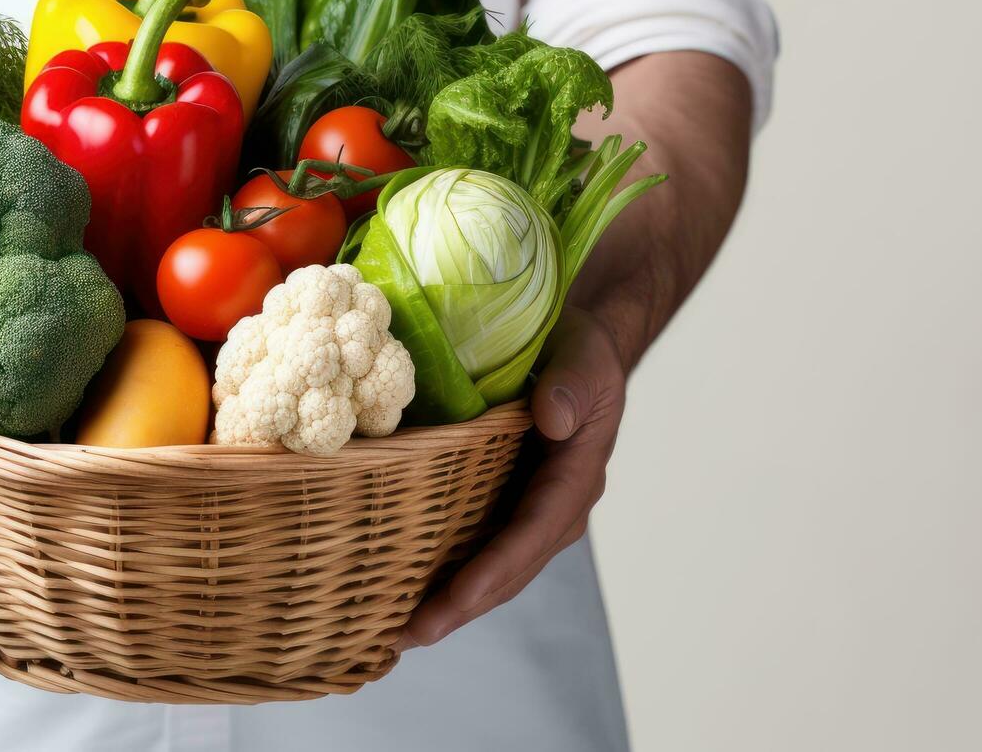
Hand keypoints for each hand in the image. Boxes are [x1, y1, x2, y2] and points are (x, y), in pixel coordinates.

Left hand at [397, 307, 624, 649]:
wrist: (578, 346)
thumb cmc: (582, 351)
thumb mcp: (586, 359)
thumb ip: (573, 386)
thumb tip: (552, 419)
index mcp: (575, 478)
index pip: (532, 532)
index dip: (494, 569)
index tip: (456, 599)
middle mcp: (554, 508)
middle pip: (508, 569)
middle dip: (460, 606)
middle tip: (406, 636)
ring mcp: (528, 510)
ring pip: (490, 569)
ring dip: (448, 602)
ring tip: (394, 633)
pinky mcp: (503, 502)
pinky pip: (475, 545)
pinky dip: (444, 572)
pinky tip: (402, 589)